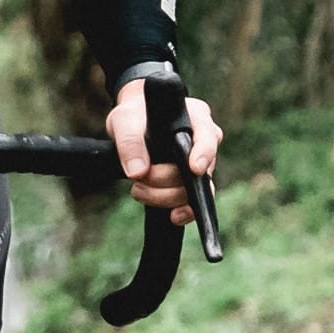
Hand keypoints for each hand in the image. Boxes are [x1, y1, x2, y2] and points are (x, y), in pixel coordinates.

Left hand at [104, 67, 219, 221]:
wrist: (132, 127)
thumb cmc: (133, 116)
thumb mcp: (124, 121)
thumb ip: (129, 143)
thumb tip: (137, 173)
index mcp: (197, 117)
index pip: (208, 137)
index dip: (203, 154)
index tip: (193, 168)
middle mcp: (205, 141)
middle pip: (200, 170)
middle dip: (167, 181)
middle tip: (138, 180)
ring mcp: (201, 163)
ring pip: (195, 190)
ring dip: (166, 197)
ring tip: (138, 190)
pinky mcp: (191, 182)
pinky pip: (194, 202)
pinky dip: (183, 211)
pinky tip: (172, 216)